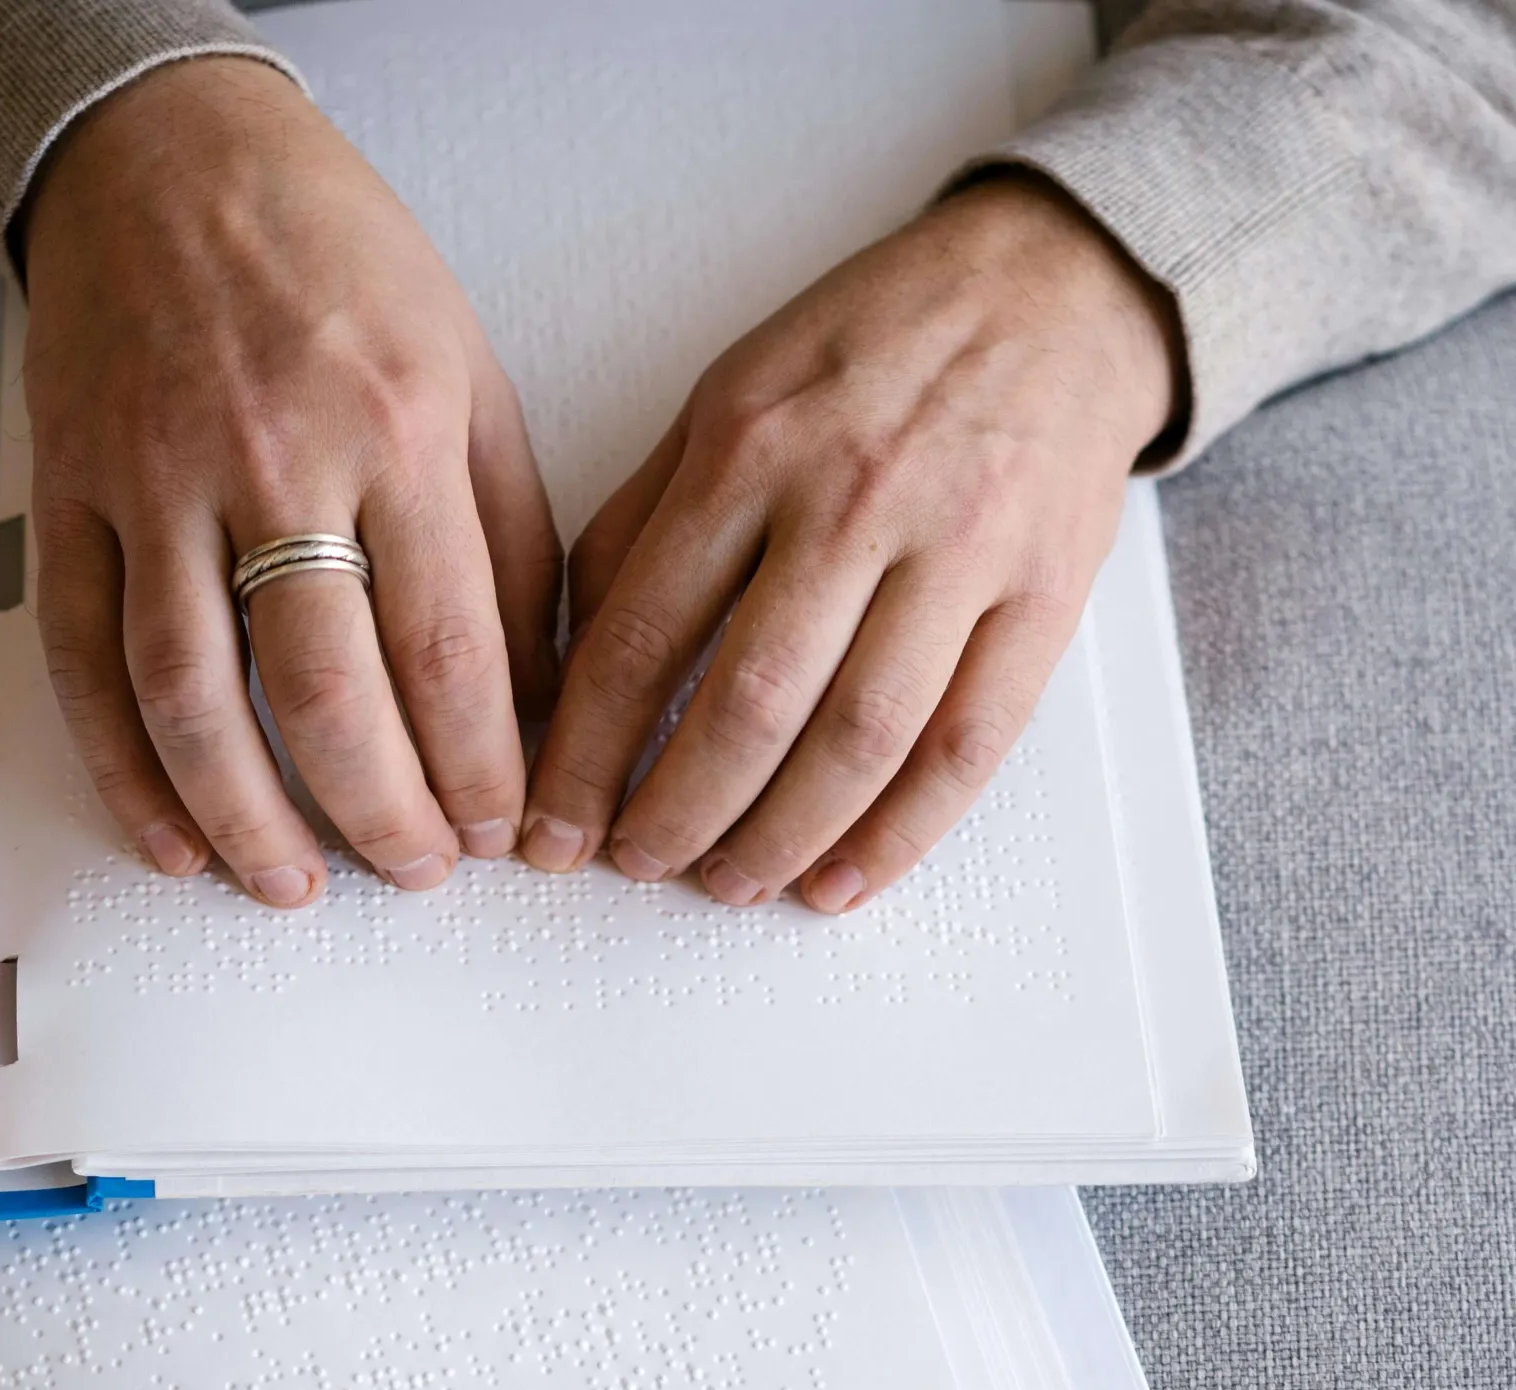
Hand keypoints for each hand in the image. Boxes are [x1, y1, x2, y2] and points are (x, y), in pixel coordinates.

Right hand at [22, 59, 561, 906]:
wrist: (168, 156)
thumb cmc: (336, 259)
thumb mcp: (472, 374)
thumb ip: (512, 539)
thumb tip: (533, 696)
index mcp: (399, 426)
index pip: (450, 646)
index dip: (481, 767)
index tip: (504, 831)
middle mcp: (275, 457)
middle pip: (326, 690)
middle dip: (382, 814)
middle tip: (418, 871)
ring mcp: (157, 479)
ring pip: (193, 694)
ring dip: (246, 817)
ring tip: (294, 886)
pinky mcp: (71, 493)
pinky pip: (84, 656)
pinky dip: (121, 766)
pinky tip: (170, 834)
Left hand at [521, 174, 1180, 911]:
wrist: (1051, 289)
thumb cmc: (869, 347)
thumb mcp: (727, 393)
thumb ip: (643, 517)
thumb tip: (568, 655)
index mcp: (750, 447)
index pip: (641, 633)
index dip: (586, 751)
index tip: (554, 824)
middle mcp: (852, 500)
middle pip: (750, 702)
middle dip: (676, 812)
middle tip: (635, 867)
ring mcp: (958, 551)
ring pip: (860, 738)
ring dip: (781, 836)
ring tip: (727, 884)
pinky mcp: (1042, 597)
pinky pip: (968, 743)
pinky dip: (901, 832)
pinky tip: (842, 879)